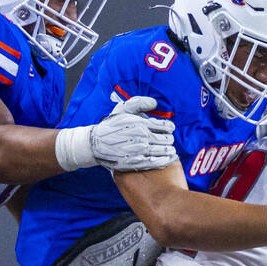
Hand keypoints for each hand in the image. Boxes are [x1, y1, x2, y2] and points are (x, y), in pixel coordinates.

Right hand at [55, 96, 176, 172]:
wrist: (95, 144)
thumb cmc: (110, 126)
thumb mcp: (123, 109)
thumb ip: (140, 103)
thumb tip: (155, 104)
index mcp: (141, 123)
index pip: (165, 126)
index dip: (170, 128)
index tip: (169, 129)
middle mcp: (142, 137)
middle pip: (166, 139)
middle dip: (169, 139)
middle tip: (169, 140)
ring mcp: (140, 150)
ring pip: (162, 151)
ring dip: (169, 151)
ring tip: (171, 151)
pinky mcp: (136, 162)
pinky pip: (155, 162)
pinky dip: (164, 160)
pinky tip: (167, 159)